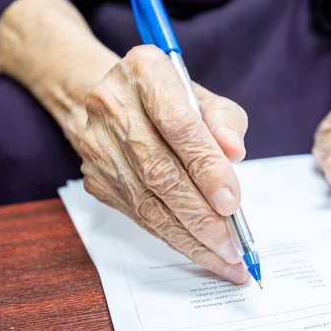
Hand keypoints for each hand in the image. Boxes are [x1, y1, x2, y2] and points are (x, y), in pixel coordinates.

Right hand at [79, 45, 249, 282]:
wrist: (115, 102)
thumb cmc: (173, 101)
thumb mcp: (206, 98)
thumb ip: (226, 121)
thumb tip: (233, 152)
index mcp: (145, 71)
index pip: (178, 125)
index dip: (207, 167)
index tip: (233, 202)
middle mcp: (112, 105)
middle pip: (161, 171)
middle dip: (201, 216)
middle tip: (234, 246)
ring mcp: (98, 145)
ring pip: (148, 202)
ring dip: (190, 237)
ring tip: (224, 259)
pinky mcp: (95, 178)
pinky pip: (139, 215)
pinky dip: (173, 237)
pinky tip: (200, 251)